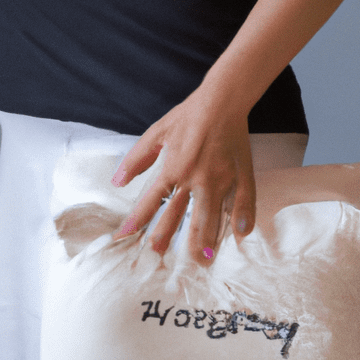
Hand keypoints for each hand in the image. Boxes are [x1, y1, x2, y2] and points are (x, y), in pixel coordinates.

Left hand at [110, 90, 255, 266]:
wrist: (222, 100)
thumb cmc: (188, 116)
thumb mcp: (156, 133)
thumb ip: (136, 159)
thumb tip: (117, 182)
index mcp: (173, 167)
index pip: (151, 200)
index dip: (136, 219)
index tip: (124, 236)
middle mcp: (195, 177)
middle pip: (179, 214)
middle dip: (167, 236)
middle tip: (158, 256)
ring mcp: (219, 178)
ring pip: (210, 214)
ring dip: (204, 239)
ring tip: (202, 260)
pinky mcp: (240, 174)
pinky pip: (243, 200)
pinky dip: (242, 217)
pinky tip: (240, 235)